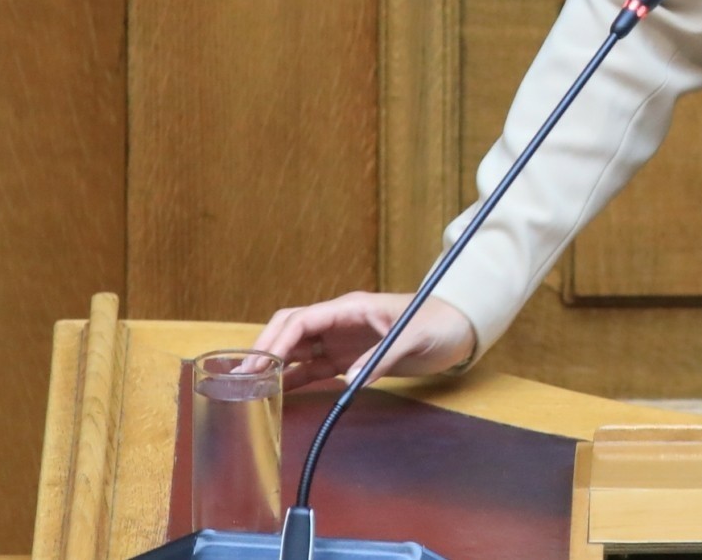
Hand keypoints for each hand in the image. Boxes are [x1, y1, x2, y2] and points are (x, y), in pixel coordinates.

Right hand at [254, 292, 477, 390]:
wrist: (460, 329)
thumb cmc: (440, 323)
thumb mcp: (415, 338)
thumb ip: (382, 357)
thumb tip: (347, 379)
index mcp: (351, 308)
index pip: (303, 319)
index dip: (278, 340)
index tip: (260, 363)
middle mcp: (340, 322)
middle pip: (290, 330)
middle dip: (265, 348)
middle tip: (241, 376)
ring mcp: (342, 340)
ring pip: (297, 349)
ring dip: (274, 365)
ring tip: (248, 387)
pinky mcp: (348, 358)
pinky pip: (313, 367)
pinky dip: (294, 379)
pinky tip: (276, 393)